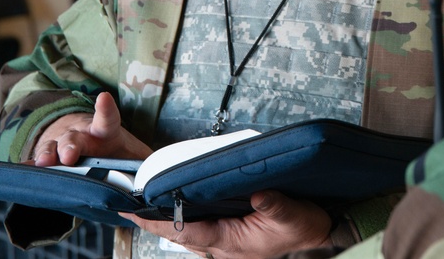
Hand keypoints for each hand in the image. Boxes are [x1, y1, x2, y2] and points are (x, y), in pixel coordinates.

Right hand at [31, 91, 151, 165]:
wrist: (82, 142)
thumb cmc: (111, 148)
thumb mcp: (132, 153)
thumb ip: (146, 164)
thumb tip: (161, 178)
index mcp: (105, 131)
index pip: (107, 118)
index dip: (105, 108)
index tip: (103, 98)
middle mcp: (80, 135)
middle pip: (74, 137)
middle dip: (70, 146)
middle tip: (68, 156)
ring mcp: (60, 144)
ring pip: (52, 147)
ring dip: (49, 154)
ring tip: (45, 162)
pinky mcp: (46, 157)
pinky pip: (36, 161)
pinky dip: (30, 165)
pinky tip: (23, 167)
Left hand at [121, 189, 332, 258]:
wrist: (316, 234)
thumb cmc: (303, 226)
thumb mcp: (292, 215)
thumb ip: (274, 205)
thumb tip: (259, 195)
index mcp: (231, 242)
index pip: (186, 233)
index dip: (157, 222)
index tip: (133, 212)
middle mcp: (223, 247)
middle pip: (178, 234)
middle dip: (153, 221)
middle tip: (127, 204)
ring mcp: (225, 244)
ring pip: (187, 234)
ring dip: (167, 220)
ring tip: (144, 202)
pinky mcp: (230, 236)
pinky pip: (199, 229)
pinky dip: (184, 218)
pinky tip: (176, 205)